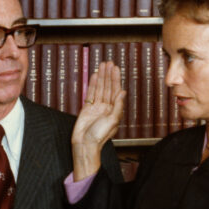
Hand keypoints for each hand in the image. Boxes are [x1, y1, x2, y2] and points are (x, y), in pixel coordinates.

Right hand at [71, 62, 125, 180]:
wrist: (85, 145)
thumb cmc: (100, 136)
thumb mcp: (112, 121)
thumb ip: (117, 106)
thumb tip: (123, 92)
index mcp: (114, 110)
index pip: (116, 91)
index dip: (115, 79)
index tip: (115, 68)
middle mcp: (106, 107)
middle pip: (107, 87)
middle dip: (108, 75)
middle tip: (108, 63)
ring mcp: (96, 107)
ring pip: (99, 89)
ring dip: (101, 77)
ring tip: (101, 66)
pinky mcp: (87, 109)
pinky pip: (90, 94)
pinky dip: (92, 85)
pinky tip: (94, 76)